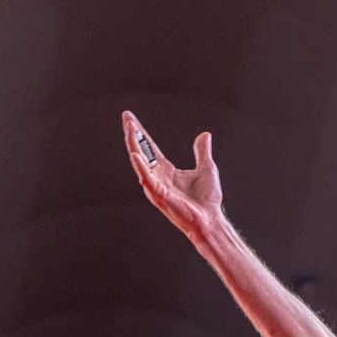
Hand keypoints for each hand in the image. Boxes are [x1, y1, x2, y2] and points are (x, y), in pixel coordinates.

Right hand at [123, 111, 222, 237]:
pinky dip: (141, 167)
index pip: (149, 148)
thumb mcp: (207, 168)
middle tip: (126, 117)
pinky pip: (147, 179)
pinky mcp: (159, 195)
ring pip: (141, 162)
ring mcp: (156, 186)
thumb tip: (204, 135)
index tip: (131, 118)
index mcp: (166, 170)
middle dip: (133, 134)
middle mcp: (158, 177)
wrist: (210, 220)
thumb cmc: (207, 200)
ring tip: (130, 128)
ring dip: (134, 145)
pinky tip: (136, 155)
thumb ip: (202, 152)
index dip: (141, 133)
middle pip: (141, 151)